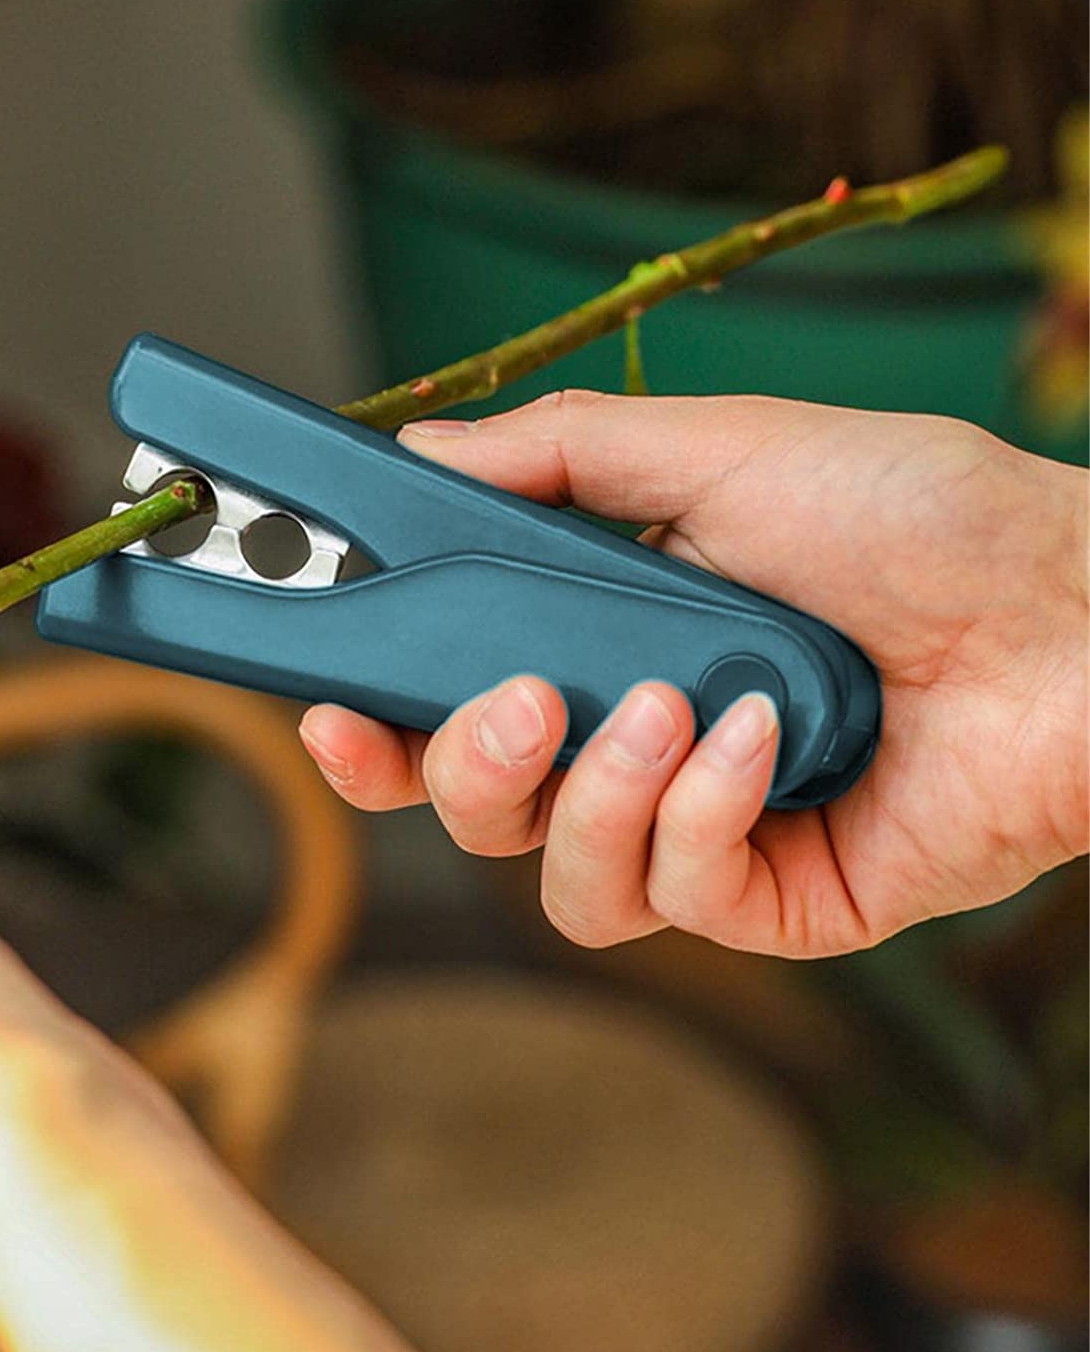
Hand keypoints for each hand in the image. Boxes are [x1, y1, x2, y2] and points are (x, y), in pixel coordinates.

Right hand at [299, 392, 1087, 956]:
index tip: (336, 710)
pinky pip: (675, 896)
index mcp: (609, 649)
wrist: (1077, 612)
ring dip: (592, 798)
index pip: (454, 714)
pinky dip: (700, 815)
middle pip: (481, 815)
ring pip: (561, 882)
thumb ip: (559, 455)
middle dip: (467, 770)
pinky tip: (763, 740)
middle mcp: (641, 750)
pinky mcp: (774, 900)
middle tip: (516, 703)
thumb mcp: (719, 451)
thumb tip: (423, 451)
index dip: (379, 731)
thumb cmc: (918, 516)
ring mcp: (705, 833)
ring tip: (665, 712)